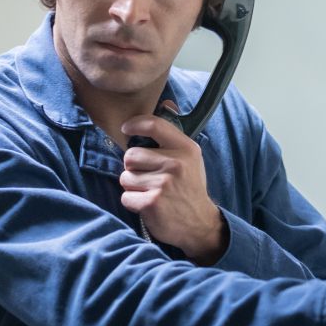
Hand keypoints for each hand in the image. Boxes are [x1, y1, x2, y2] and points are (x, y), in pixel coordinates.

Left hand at [119, 104, 226, 263]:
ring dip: (133, 186)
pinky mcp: (152, 202)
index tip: (126, 129)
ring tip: (150, 191)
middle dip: (133, 168)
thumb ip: (174, 133)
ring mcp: (164, 183)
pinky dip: (133, 203)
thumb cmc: (190, 187)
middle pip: (130, 155)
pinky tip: (149, 205)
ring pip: (125, 177)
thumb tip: (166, 102)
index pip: (154, 125)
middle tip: (148, 177)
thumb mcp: (190, 157)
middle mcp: (176, 163)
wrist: (200, 223)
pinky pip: (126, 197)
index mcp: (186, 148)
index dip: (134, 124)